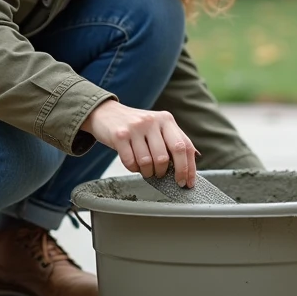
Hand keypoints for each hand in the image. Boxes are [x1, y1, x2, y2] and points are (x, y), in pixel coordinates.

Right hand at [80, 100, 197, 186]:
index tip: (187, 182)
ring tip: (146, 169)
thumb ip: (172, 141)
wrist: (106, 113)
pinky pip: (131, 162)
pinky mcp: (120, 135)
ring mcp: (135, 128)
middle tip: (162, 177)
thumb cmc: (136, 125)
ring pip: (148, 162)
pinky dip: (134, 169)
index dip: (188, 168)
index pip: (185, 147)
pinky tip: (133, 163)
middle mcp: (152, 121)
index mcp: (166, 119)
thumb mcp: (157, 126)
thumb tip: (190, 165)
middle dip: (166, 173)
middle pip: (166, 157)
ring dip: (148, 172)